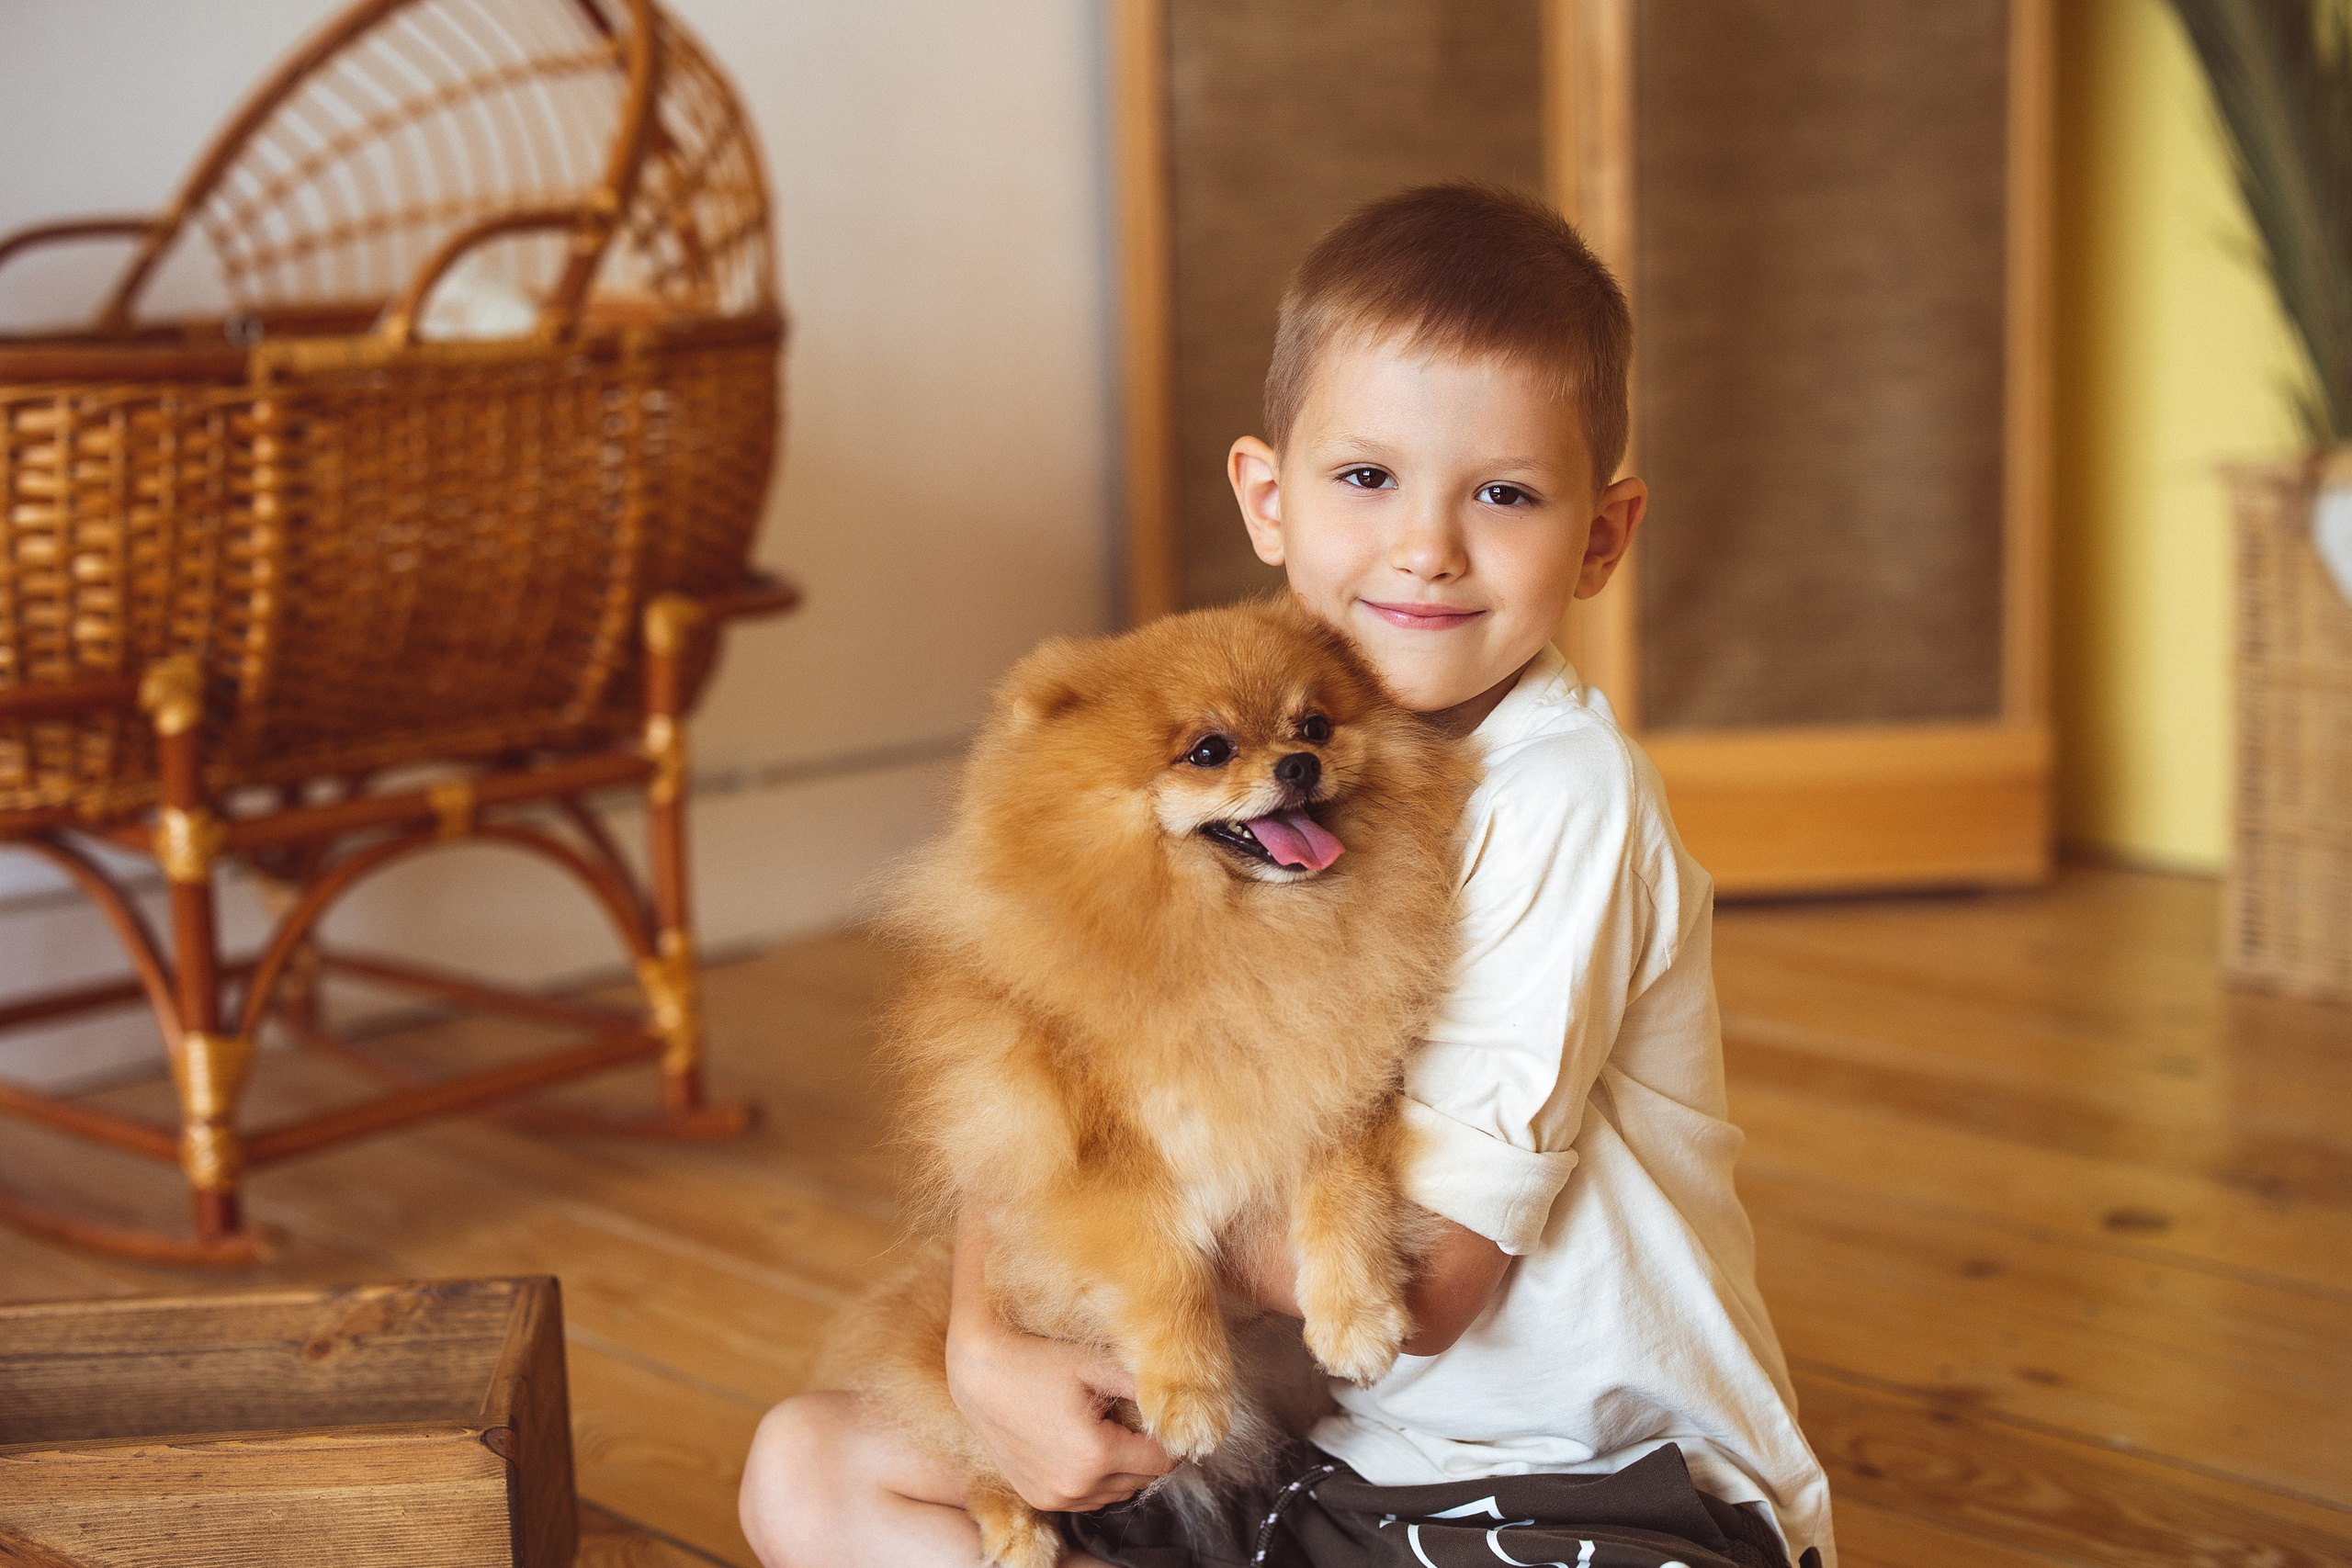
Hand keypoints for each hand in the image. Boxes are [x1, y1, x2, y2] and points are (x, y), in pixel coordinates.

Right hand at [946, 1213, 1175, 1511]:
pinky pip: (1086, 1497)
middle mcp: (1075, 1487)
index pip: (1162, 1462)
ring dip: (1121, 1466)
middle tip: (1131, 1413)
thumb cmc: (1036, 1358)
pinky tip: (1083, 1441)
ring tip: (1105, 1425)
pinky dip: (1094, 1476)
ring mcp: (1053, 1498)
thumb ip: (1144, 1384)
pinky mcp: (1037, 1498)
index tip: (1160, 1414)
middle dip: (1145, 1450)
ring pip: (1115, 1492)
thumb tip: (1185, 1400)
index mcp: (1096, 1456)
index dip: (1168, 1437)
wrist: (977, 1370)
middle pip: (1141, 1480)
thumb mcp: (1096, 1364)